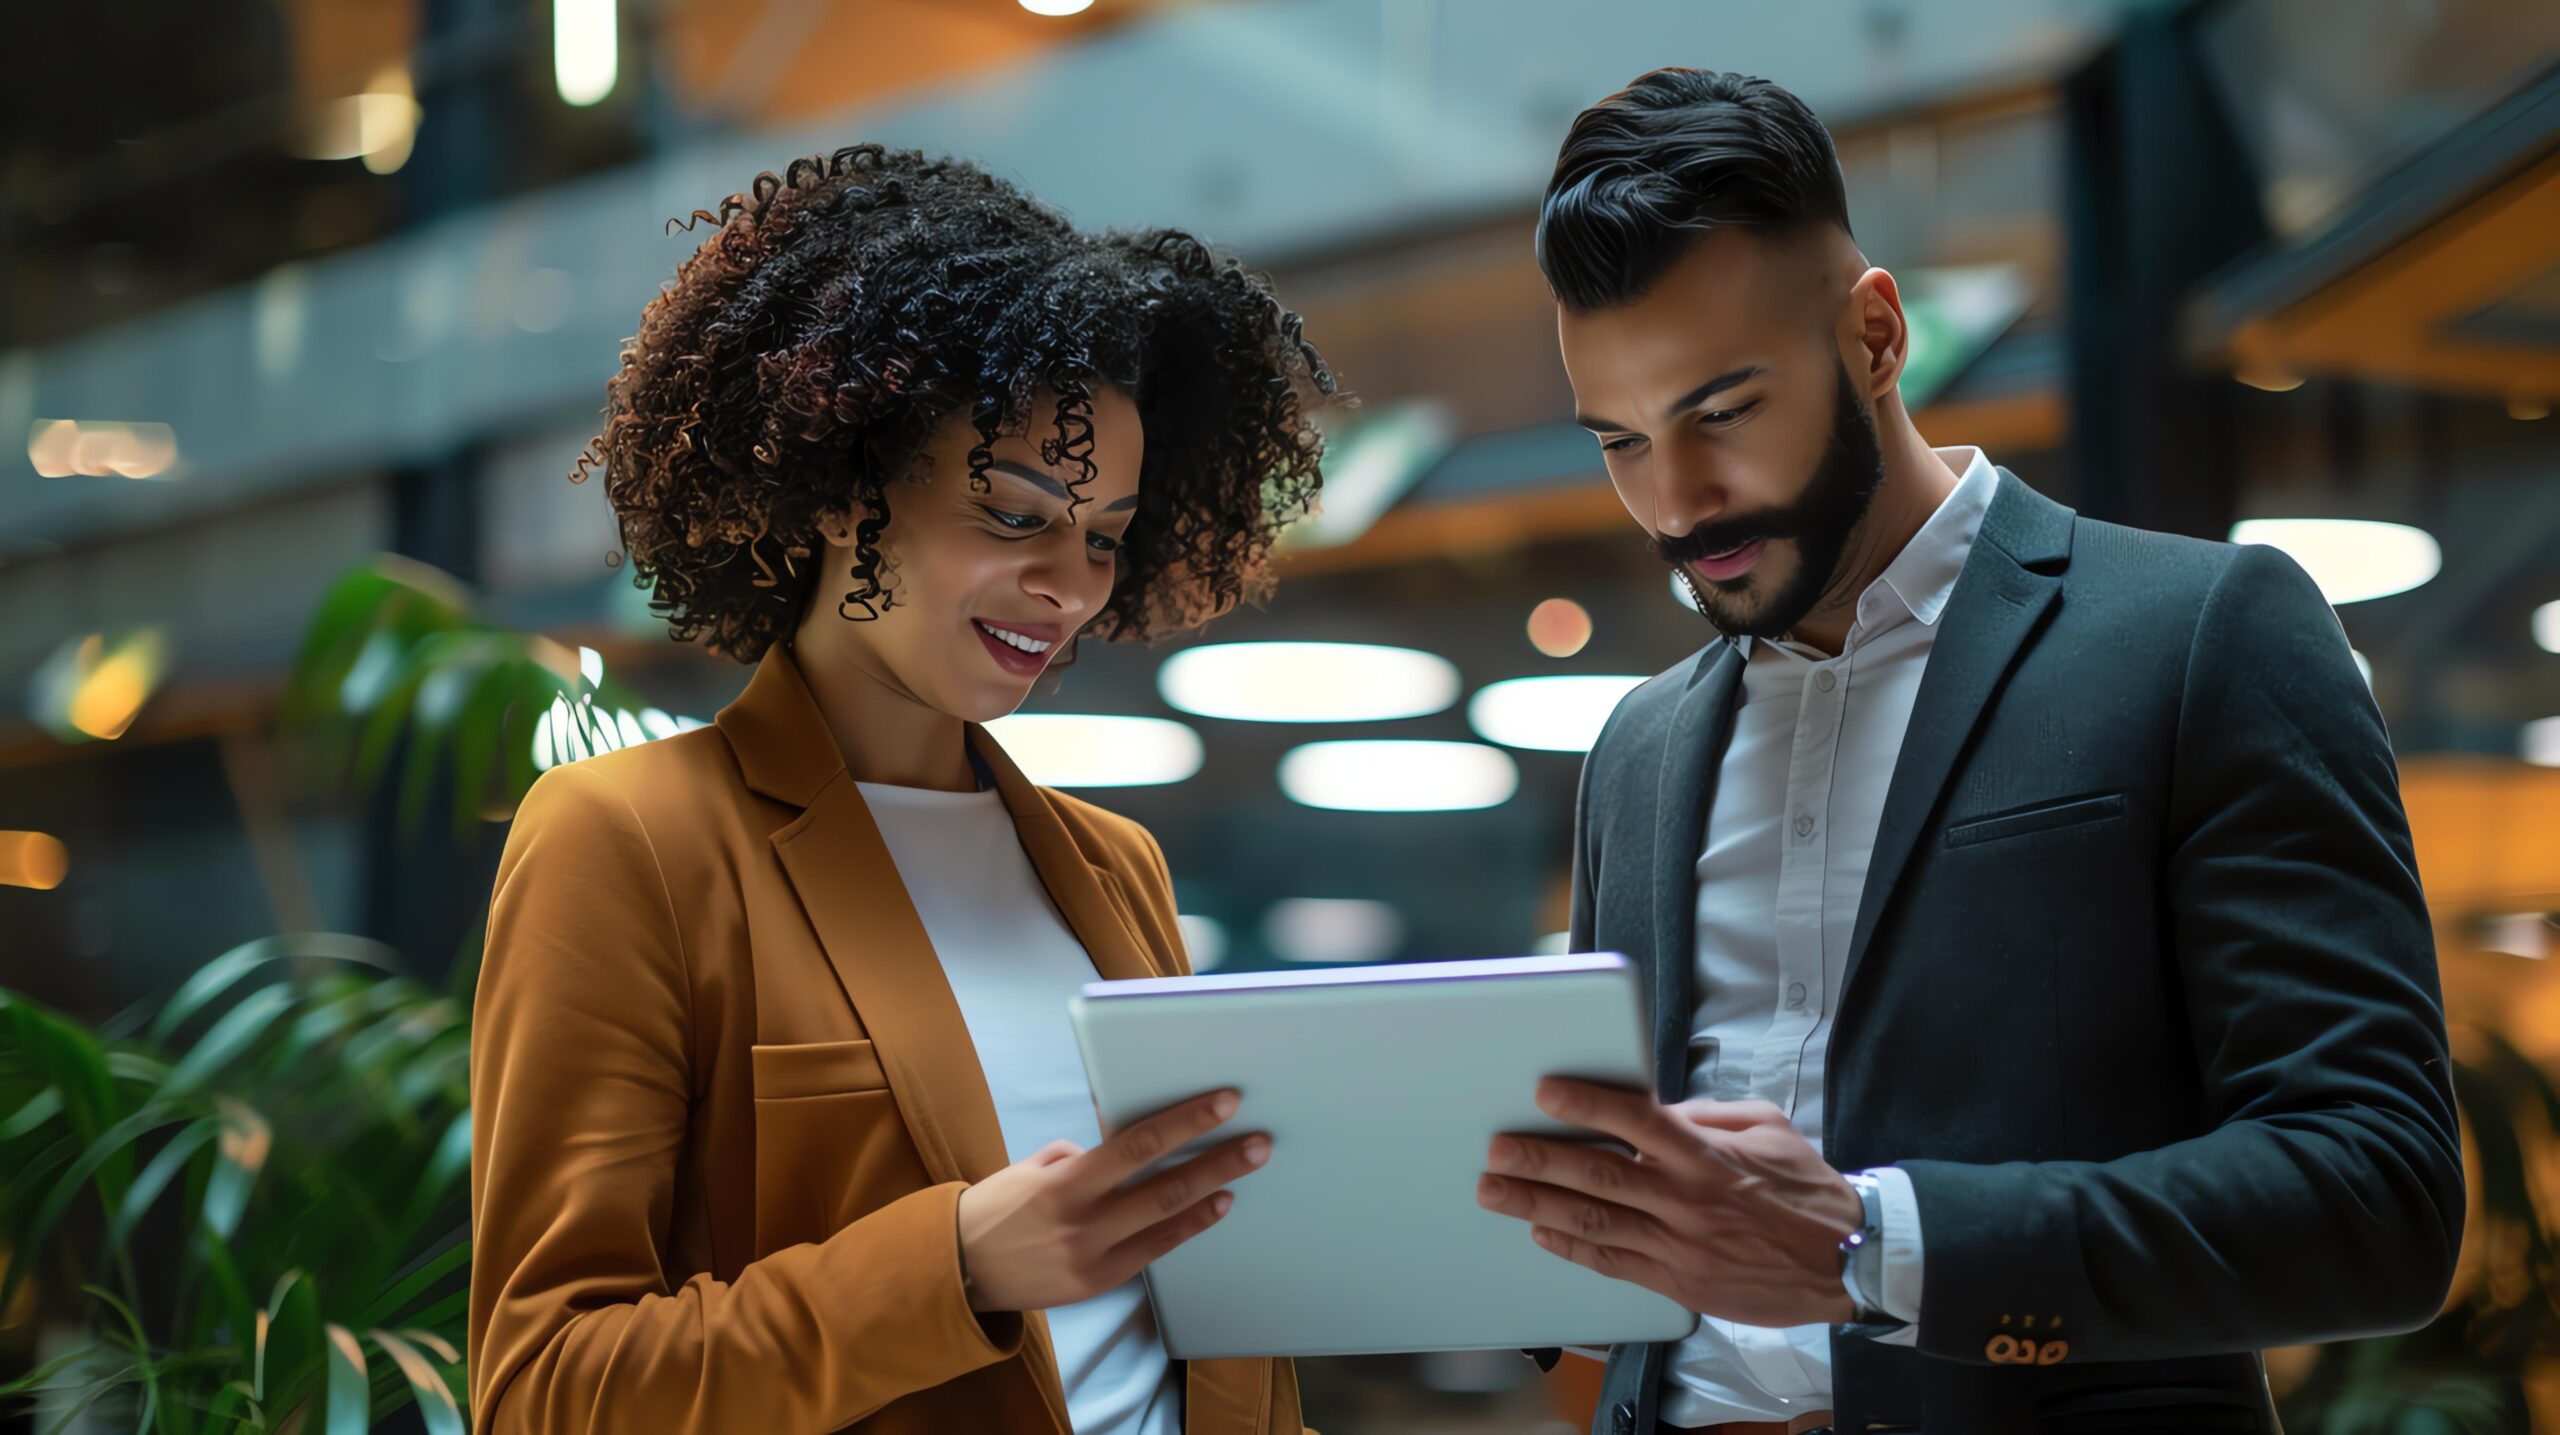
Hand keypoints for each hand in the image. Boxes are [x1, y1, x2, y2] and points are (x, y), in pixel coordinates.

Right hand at [957, 1088, 1268, 1312]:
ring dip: (1209, 1194)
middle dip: (1216, 1161)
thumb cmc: (998, 1206)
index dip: (1185, 1122)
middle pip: (1164, 1187)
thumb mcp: (1033, 1167)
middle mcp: (1082, 1222)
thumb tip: (1130, 1147)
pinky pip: (1152, 1252)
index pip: (1137, 1145)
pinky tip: (1213, 1209)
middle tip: (1257, 1142)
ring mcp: (1092, 1258)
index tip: (1225, 1102)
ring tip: (1243, 1173)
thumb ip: (1082, 1156)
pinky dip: (1186, 1228)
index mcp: (1064, 1182)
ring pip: (1165, 1222)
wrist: (960, 1270)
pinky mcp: (1097, 1284)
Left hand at [1475, 1079, 1862, 1327]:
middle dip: (1541, 1159)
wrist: (1847, 1262)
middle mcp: (1688, 1199)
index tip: (1546, 1091)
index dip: (1588, 1104)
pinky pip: (1615, 1263)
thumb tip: (1655, 1109)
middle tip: (1498, 1149)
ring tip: (1497, 1192)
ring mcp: (1681, 1244)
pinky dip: (1573, 1248)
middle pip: (1600, 1173)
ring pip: (1596, 1221)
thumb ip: (1706, 1116)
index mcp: (1708, 1154)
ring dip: (1539, 1204)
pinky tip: (1543, 1232)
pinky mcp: (1680, 1282)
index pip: (1638, 1121)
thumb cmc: (1806, 1190)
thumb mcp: (1767, 1127)